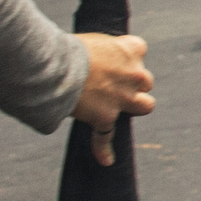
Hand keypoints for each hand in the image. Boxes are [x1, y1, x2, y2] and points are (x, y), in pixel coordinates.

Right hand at [74, 32, 152, 162]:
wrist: (56, 67)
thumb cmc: (66, 49)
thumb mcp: (91, 41)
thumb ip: (101, 50)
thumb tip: (93, 57)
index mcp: (131, 49)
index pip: (139, 51)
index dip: (126, 57)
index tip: (111, 60)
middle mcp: (134, 74)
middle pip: (145, 81)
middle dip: (131, 83)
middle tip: (108, 83)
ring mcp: (123, 98)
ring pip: (145, 106)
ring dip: (134, 106)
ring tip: (115, 106)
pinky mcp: (106, 117)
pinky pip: (106, 135)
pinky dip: (103, 147)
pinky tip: (105, 160)